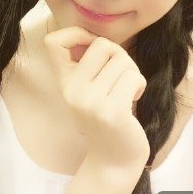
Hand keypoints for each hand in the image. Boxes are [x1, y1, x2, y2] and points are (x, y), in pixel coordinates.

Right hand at [44, 26, 149, 169]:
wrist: (113, 160)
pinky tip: (133, 98)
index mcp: (64, 82)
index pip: (53, 41)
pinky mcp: (112, 111)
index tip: (91, 46)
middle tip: (120, 74)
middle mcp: (72, 90)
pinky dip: (139, 84)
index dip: (75, 34)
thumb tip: (94, 36)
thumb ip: (87, 64)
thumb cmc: (106, 116)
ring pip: (122, 59)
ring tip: (127, 89)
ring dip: (132, 71)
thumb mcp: (87, 89)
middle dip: (119, 54)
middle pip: (102, 44)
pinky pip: (133, 76)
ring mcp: (91, 101)